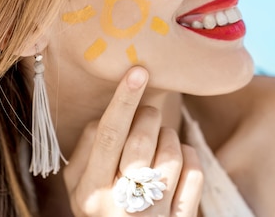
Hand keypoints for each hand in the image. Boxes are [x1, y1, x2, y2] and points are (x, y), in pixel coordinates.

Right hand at [63, 67, 203, 215]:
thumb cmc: (102, 211)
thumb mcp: (80, 187)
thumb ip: (89, 150)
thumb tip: (114, 110)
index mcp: (89, 191)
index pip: (108, 134)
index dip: (124, 99)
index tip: (138, 71)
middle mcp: (120, 205)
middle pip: (141, 140)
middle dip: (149, 115)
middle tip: (149, 112)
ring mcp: (153, 215)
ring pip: (171, 152)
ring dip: (168, 135)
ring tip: (159, 141)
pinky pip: (194, 172)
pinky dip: (189, 155)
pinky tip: (177, 158)